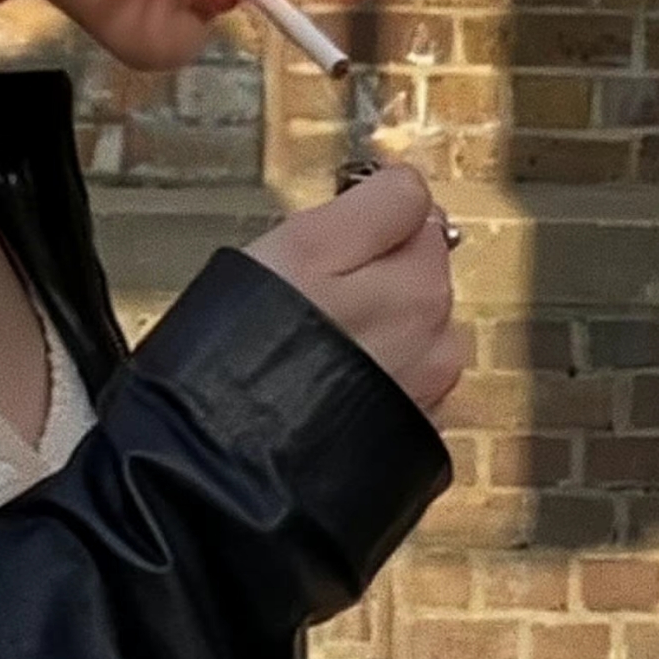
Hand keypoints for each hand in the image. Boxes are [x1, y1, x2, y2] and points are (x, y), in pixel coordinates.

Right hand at [240, 161, 469, 417]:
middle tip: (321, 281)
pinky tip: (342, 377)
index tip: (346, 208)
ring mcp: (430, 377)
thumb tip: (401, 192)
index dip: (372, 196)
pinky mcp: (423, 424)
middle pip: (422, 255)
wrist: (228, 466)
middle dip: (383, 257)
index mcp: (400, 267)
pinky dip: (391, 367)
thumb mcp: (288, 249)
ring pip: (423, 316)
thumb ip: (361, 214)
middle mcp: (427, 318)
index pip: (410, 194)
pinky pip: (417, 372)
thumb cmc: (241, 355)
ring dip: (392, 314)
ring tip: (327, 334)